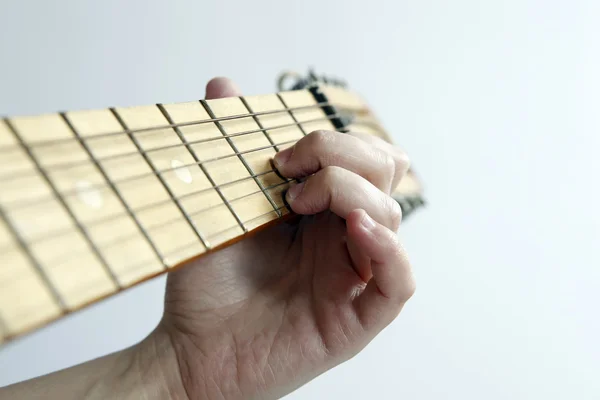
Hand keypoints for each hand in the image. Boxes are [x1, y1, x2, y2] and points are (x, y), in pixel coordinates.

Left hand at [152, 77, 415, 399]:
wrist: (189, 349)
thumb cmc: (206, 283)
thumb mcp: (216, 204)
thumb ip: (227, 145)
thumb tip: (223, 85)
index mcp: (321, 210)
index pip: (361, 157)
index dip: (336, 140)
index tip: (281, 155)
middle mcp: (343, 237)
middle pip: (384, 175)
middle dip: (344, 157)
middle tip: (290, 173)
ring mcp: (354, 276)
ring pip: (391, 216)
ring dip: (351, 194)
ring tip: (299, 204)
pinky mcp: (358, 318)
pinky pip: (400, 280)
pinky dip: (388, 249)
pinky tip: (357, 230)